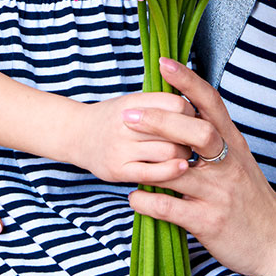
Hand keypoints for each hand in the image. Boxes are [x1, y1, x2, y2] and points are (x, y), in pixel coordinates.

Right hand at [64, 90, 198, 184]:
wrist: (76, 133)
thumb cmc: (113, 118)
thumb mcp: (133, 101)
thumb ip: (161, 103)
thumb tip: (198, 109)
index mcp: (133, 101)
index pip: (177, 105)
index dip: (191, 114)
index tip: (191, 121)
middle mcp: (125, 123)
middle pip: (176, 130)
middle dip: (190, 137)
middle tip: (192, 141)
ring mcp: (121, 147)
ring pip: (169, 152)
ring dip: (183, 155)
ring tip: (181, 154)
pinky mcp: (119, 170)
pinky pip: (154, 173)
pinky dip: (172, 171)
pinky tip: (179, 168)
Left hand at [124, 58, 275, 275]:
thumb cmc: (250, 197)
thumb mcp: (238, 160)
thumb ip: (214, 136)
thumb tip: (182, 106)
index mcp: (233, 144)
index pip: (211, 104)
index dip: (188, 81)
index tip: (164, 63)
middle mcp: (227, 165)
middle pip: (196, 132)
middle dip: (160, 121)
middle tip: (128, 116)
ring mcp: (218, 194)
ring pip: (176, 172)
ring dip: (145, 165)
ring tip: (122, 157)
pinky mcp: (208, 222)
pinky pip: (169, 208)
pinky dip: (146, 202)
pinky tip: (134, 197)